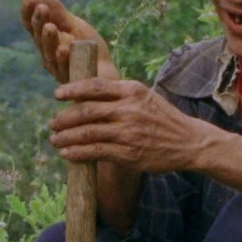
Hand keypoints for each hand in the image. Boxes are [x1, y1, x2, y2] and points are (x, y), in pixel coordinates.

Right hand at [21, 0, 116, 82]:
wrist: (106, 70)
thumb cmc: (87, 47)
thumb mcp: (73, 25)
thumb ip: (57, 12)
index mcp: (46, 40)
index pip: (32, 26)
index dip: (28, 13)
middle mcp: (48, 54)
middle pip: (39, 39)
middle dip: (39, 23)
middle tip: (42, 8)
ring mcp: (58, 69)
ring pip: (50, 55)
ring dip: (49, 40)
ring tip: (50, 27)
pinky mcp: (72, 80)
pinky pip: (66, 70)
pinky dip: (64, 60)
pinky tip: (64, 49)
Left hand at [48, 78, 210, 172]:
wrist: (188, 141)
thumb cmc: (162, 118)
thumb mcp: (144, 96)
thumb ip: (119, 94)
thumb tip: (85, 95)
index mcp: (132, 91)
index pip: (96, 87)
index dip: (73, 89)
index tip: (57, 94)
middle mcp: (129, 110)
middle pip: (87, 111)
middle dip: (64, 118)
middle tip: (52, 123)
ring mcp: (129, 133)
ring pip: (88, 133)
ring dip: (66, 137)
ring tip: (55, 140)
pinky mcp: (129, 154)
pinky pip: (96, 152)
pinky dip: (78, 153)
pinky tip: (67, 154)